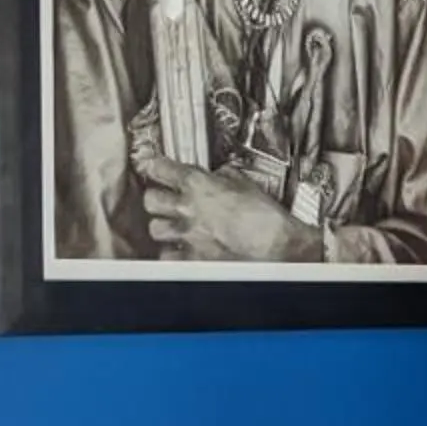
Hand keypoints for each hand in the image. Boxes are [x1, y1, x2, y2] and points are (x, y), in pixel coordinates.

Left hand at [133, 151, 320, 262]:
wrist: (276, 247)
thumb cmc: (266, 216)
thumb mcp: (246, 184)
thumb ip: (226, 177)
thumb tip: (220, 175)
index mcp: (198, 184)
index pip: (160, 169)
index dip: (154, 167)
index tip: (154, 167)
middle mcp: (186, 208)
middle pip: (150, 200)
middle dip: (156, 199)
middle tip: (164, 199)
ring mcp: (187, 235)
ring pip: (155, 228)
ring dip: (163, 226)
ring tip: (172, 226)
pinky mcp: (192, 258)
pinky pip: (168, 255)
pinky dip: (172, 252)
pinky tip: (181, 250)